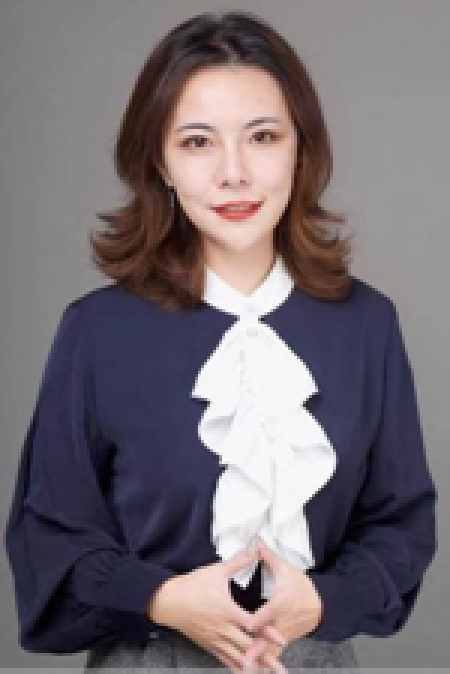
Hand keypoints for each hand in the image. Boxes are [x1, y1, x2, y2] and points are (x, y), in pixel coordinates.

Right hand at [146, 545, 287, 671]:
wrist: (169, 601)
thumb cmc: (192, 586)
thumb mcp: (216, 571)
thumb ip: (238, 562)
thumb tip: (254, 551)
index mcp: (227, 611)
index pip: (252, 625)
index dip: (267, 633)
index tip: (281, 640)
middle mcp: (223, 629)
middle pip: (247, 647)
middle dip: (265, 658)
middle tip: (280, 668)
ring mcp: (215, 639)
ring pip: (237, 658)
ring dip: (253, 666)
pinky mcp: (208, 645)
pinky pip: (224, 659)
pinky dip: (236, 666)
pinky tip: (244, 671)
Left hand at [242, 537, 323, 670]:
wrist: (321, 605)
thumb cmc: (302, 587)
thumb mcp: (286, 570)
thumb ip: (268, 557)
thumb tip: (256, 542)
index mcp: (281, 603)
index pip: (268, 613)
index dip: (258, 620)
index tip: (247, 626)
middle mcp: (281, 622)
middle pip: (267, 639)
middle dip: (255, 651)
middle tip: (244, 661)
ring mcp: (283, 634)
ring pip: (269, 651)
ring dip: (259, 661)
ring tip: (245, 671)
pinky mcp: (283, 641)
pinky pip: (272, 654)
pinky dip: (264, 664)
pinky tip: (255, 672)